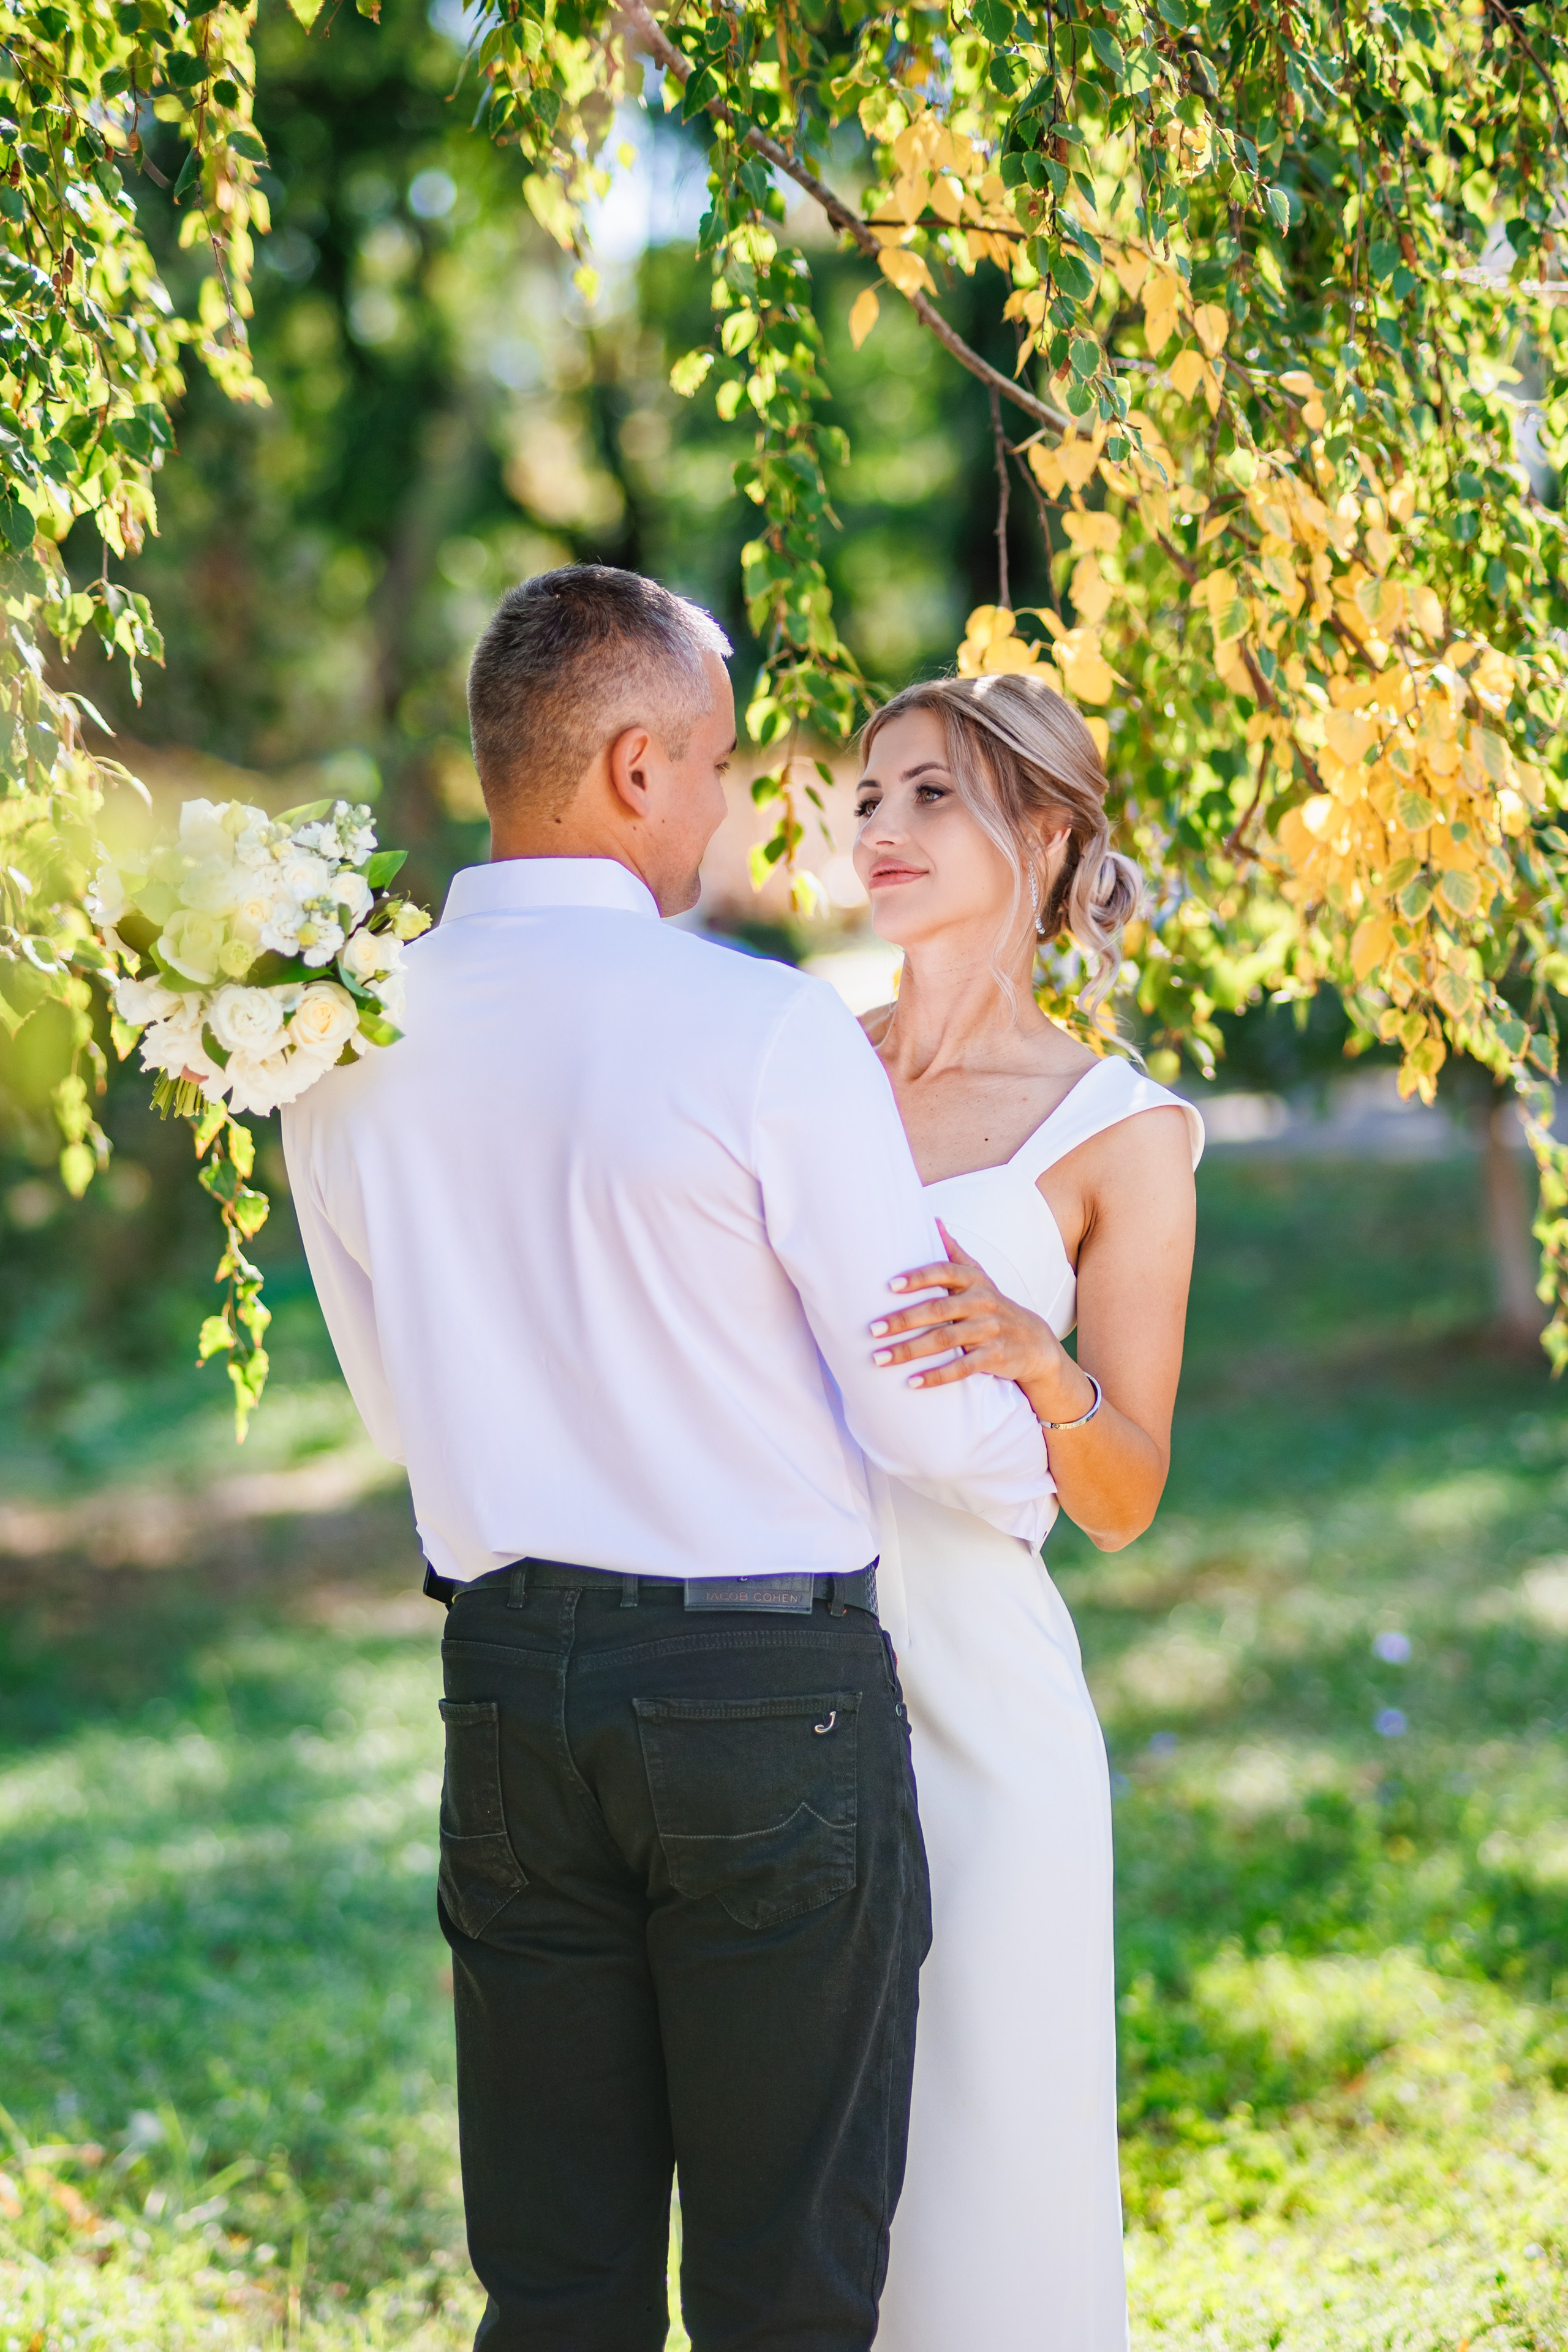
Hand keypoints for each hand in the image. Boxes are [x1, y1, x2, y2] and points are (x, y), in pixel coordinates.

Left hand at [870, 1222, 1065, 1393]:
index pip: (944, 1272)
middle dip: (903, 1320)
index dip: (918, 1277)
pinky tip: (911, 1382)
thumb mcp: (980, 1277)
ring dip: (910, 1351)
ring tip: (879, 1358)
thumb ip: (955, 1252)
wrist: (1034, 1343)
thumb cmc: (993, 1306)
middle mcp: (983, 1303)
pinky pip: (962, 1368)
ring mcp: (989, 1331)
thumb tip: (934, 1220)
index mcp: (974, 1281)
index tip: (890, 1285)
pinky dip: (936, 1376)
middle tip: (873, 1329)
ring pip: (945, 1340)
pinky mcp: (994, 1357)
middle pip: (938, 1309)